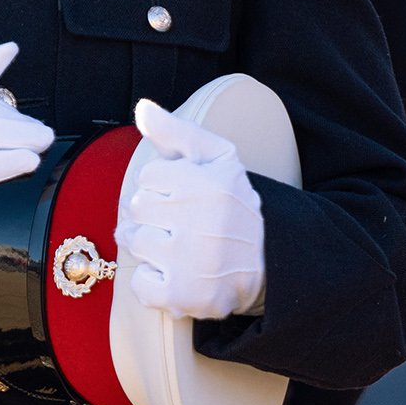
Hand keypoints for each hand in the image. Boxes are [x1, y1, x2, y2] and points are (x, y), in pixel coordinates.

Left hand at [116, 99, 265, 320]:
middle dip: (153, 216)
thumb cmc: (235, 205)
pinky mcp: (187, 296)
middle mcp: (202, 220)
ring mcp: (192, 261)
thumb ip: (177, 132)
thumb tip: (142, 108)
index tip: (185, 199)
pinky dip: (151, 285)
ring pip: (134, 242)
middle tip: (180, 225)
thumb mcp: (218, 159)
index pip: (149, 176)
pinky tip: (175, 276)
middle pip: (137, 208)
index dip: (163, 188)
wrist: (271, 262)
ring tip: (178, 249)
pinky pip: (140, 285)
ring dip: (150, 247)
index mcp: (209, 182)